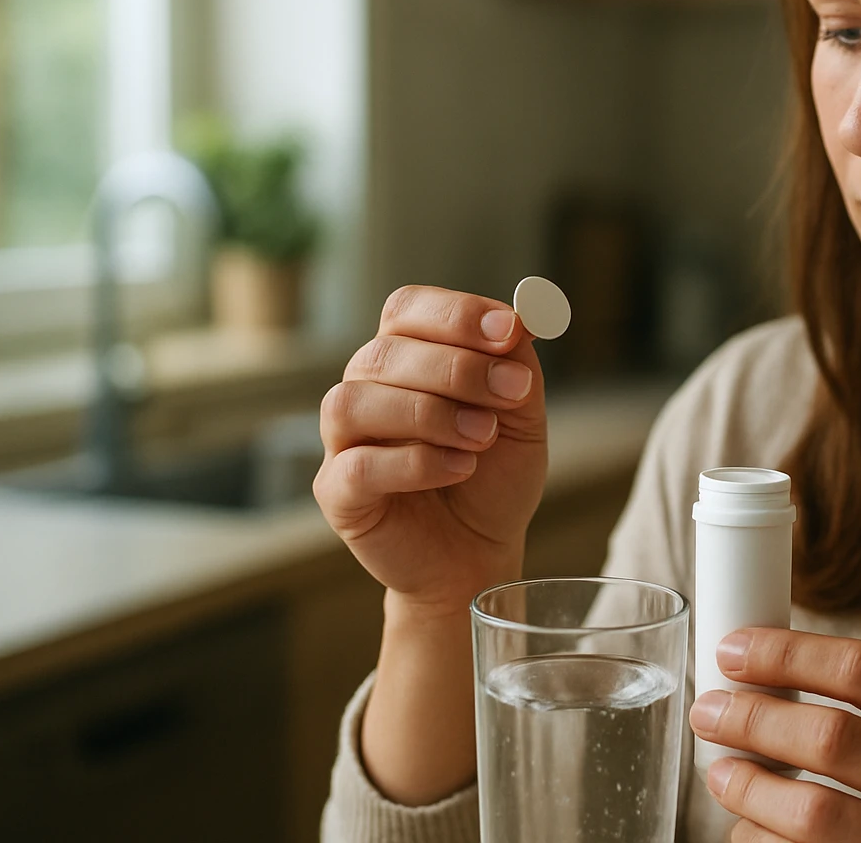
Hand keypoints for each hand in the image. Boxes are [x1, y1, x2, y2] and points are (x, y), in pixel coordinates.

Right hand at [314, 284, 546, 613]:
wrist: (480, 552)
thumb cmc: (494, 476)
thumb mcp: (522, 415)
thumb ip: (517, 363)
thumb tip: (520, 317)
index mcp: (405, 357)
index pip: (407, 308)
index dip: (455, 313)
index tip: (508, 331)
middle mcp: (365, 389)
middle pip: (385, 353)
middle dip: (458, 368)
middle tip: (512, 392)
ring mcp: (343, 441)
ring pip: (354, 402)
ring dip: (429, 413)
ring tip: (483, 436)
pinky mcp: (337, 493)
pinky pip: (356, 464)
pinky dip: (414, 462)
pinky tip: (459, 468)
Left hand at [689, 629, 860, 842]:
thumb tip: (761, 679)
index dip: (787, 655)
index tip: (734, 650)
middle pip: (832, 738)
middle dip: (754, 719)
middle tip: (709, 710)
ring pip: (814, 814)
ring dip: (749, 789)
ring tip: (721, 773)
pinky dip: (763, 841)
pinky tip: (750, 829)